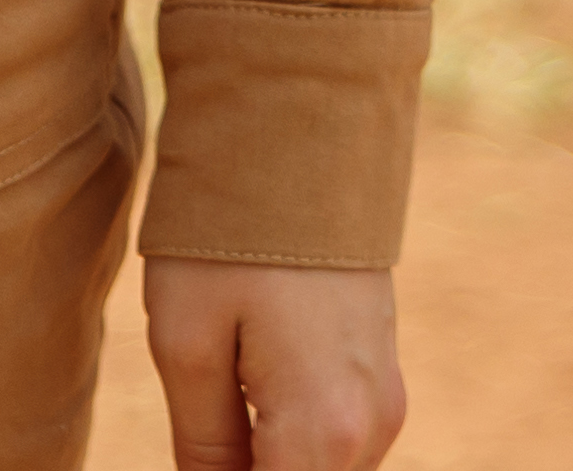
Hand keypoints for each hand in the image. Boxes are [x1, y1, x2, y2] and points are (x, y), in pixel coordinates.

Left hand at [145, 260, 404, 470]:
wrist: (307, 134)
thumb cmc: (232, 235)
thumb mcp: (187, 344)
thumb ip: (202, 448)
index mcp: (320, 432)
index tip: (196, 453)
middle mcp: (369, 428)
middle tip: (200, 439)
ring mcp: (385, 401)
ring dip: (271, 464)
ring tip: (217, 412)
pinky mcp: (382, 374)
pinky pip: (337, 445)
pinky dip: (293, 448)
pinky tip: (243, 412)